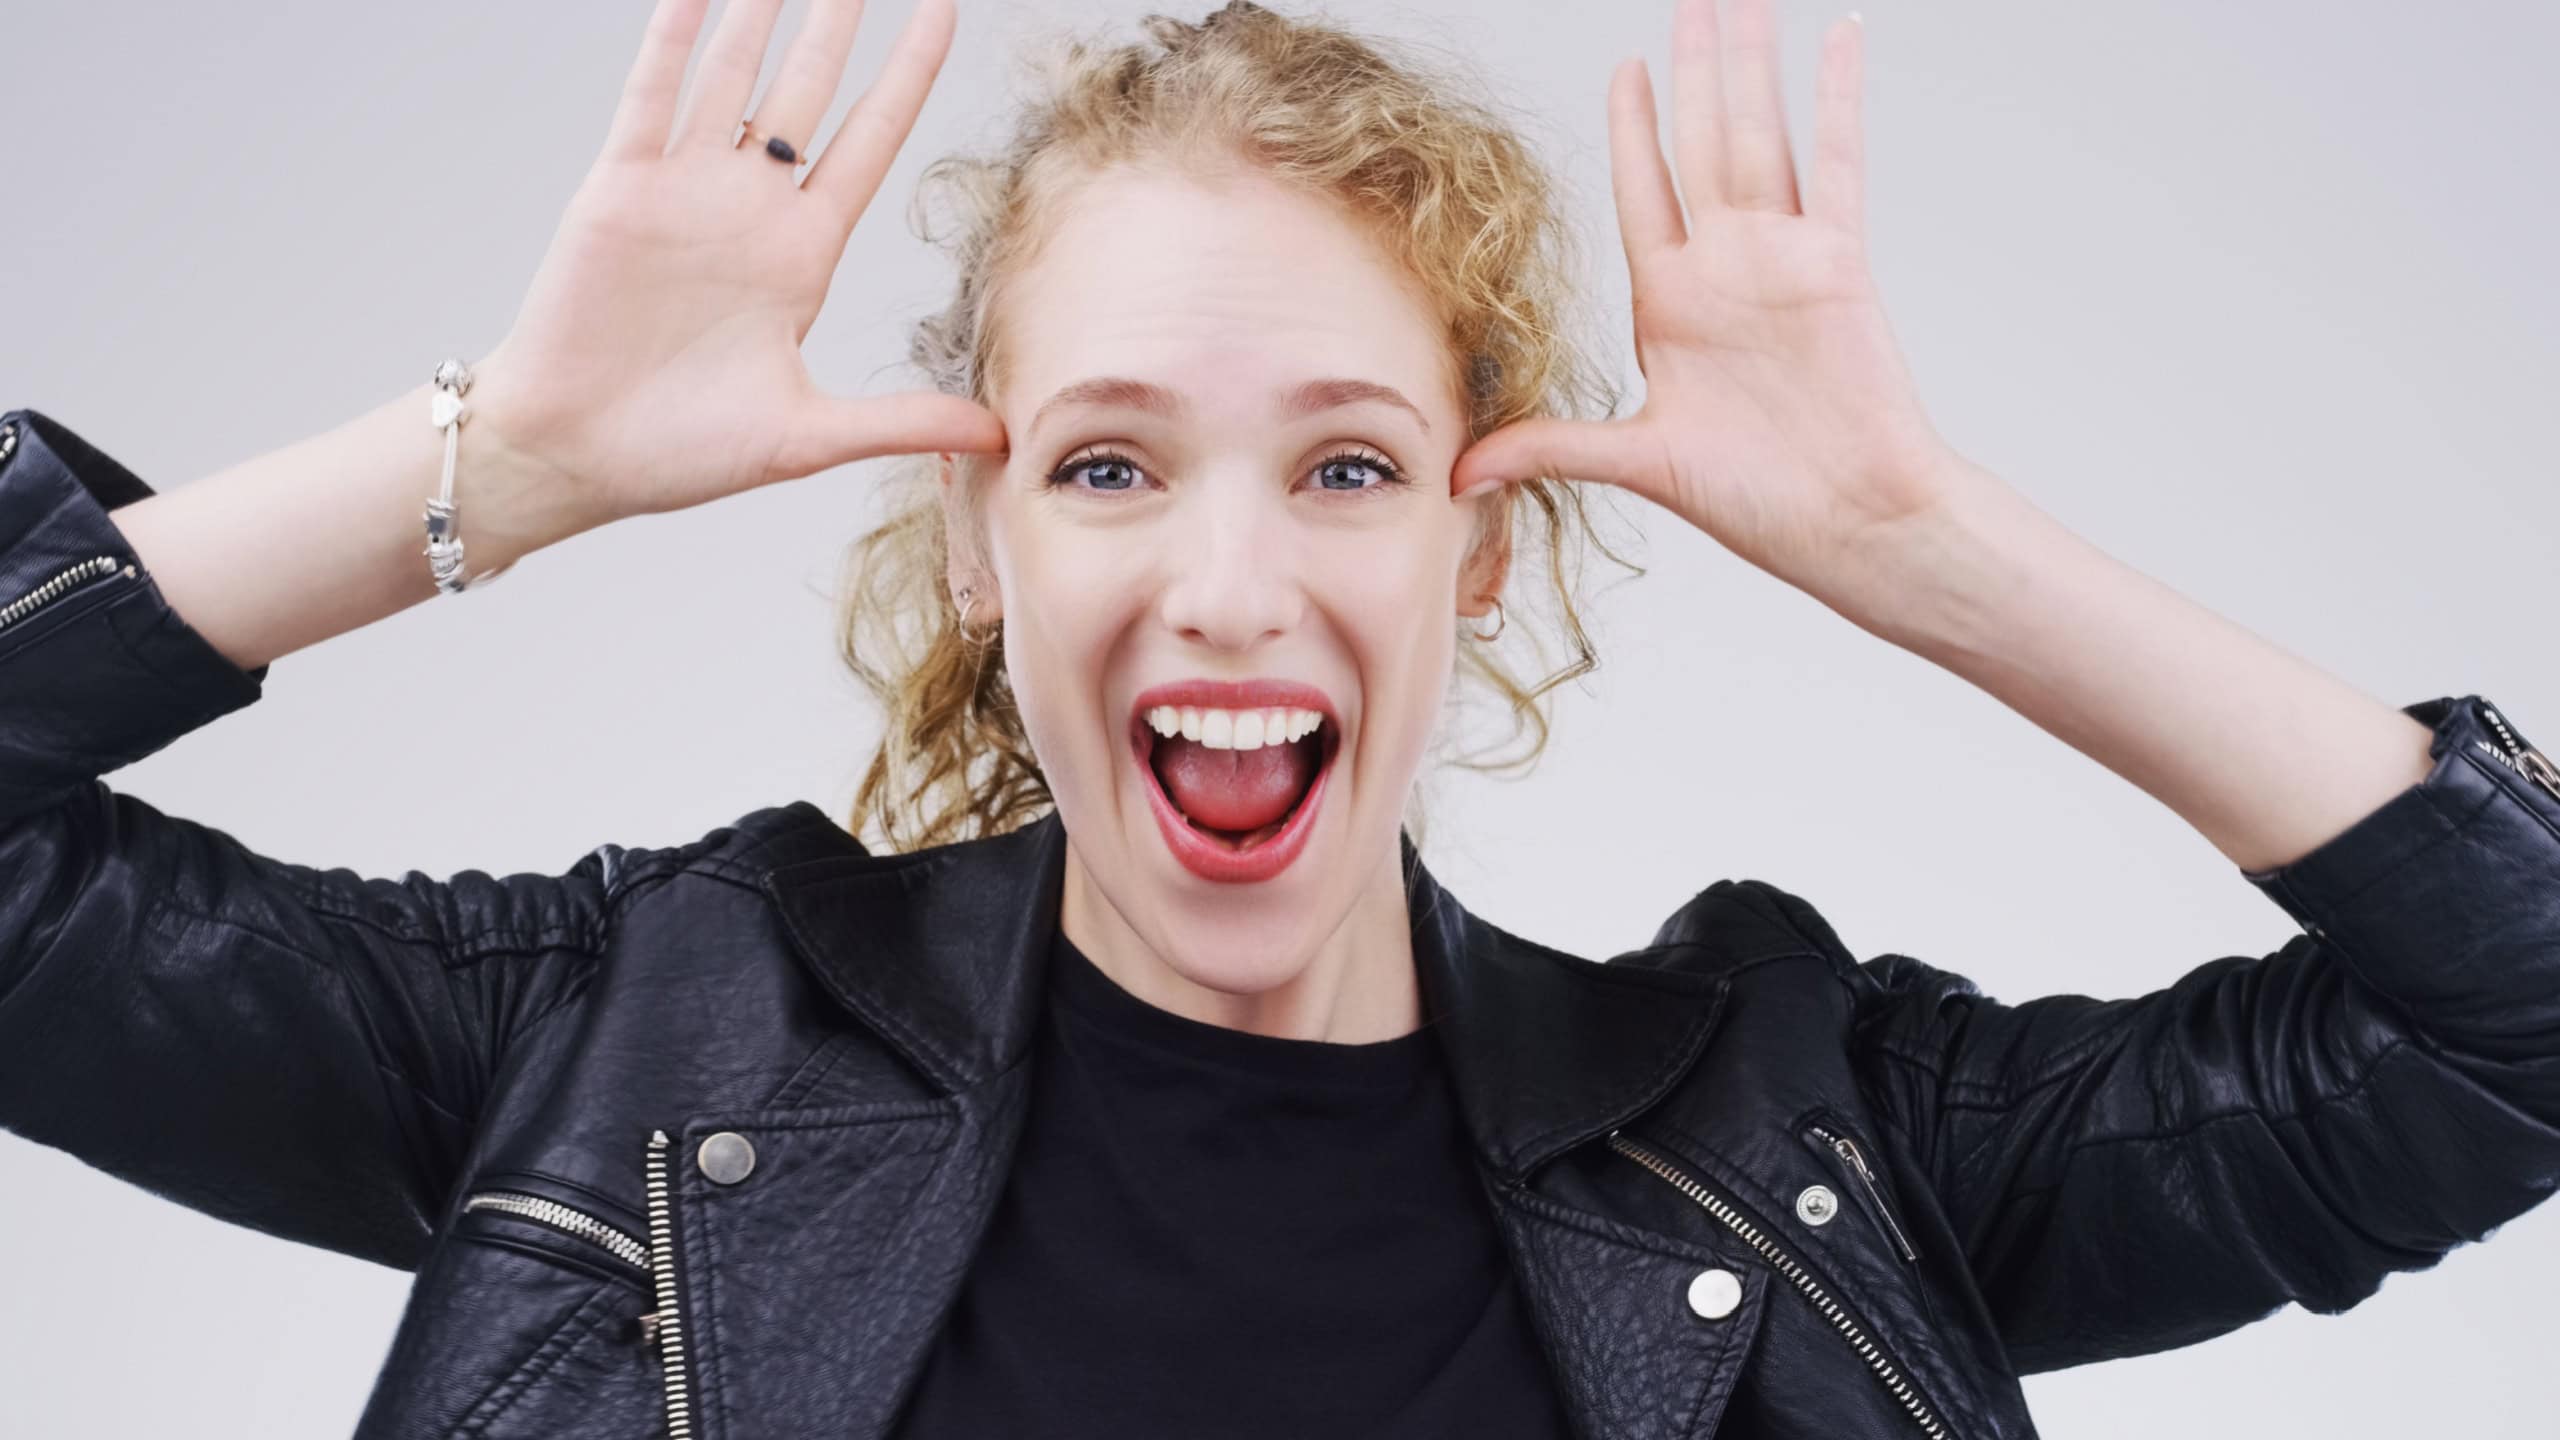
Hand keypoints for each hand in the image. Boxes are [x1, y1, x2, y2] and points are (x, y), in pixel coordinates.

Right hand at [464, 0, 1007, 549]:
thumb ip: (901, 421)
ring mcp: (684, 192)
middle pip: (809, 91)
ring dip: (763, 11)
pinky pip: (652, 95)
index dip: (908, 74)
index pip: (871, 141)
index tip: (943, 9)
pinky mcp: (620, 189)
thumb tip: (1001, 435)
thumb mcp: (807, 437)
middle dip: (839, 20)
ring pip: (734, 74)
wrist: (574, 457)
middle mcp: (750, 210)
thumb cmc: (680, 453)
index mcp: (802, 256)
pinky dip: (674, 37)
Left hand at [1449, 0, 1982, 604]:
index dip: (1634, 129)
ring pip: (1759, 135)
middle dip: (1694, 70)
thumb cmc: (1762, 503)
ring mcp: (1782, 259)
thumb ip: (1552, 448)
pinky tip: (1835, 37)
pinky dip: (1838, 98)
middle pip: (1700, 143)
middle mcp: (1725, 269)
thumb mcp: (1638, 465)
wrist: (1853, 525)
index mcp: (1672, 305)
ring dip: (1748, 66)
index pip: (1644, 193)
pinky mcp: (1836, 263)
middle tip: (1693, 1)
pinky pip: (1839, 162)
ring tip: (1740, 1)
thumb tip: (1459, 472)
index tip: (1626, 69)